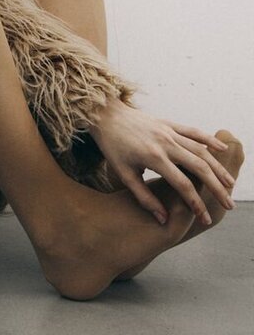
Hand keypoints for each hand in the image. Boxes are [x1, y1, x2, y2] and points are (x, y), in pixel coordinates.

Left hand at [90, 99, 235, 225]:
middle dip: (216, 188)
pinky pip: (193, 131)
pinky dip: (209, 139)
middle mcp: (166, 143)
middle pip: (199, 168)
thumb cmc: (112, 147)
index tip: (205, 218)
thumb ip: (144, 197)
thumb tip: (163, 218)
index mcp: (153, 158)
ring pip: (201, 150)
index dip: (196, 204)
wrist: (105, 116)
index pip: (182, 185)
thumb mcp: (123, 174)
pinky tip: (222, 149)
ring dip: (218, 167)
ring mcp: (169, 131)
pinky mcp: (169, 123)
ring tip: (230, 184)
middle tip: (229, 204)